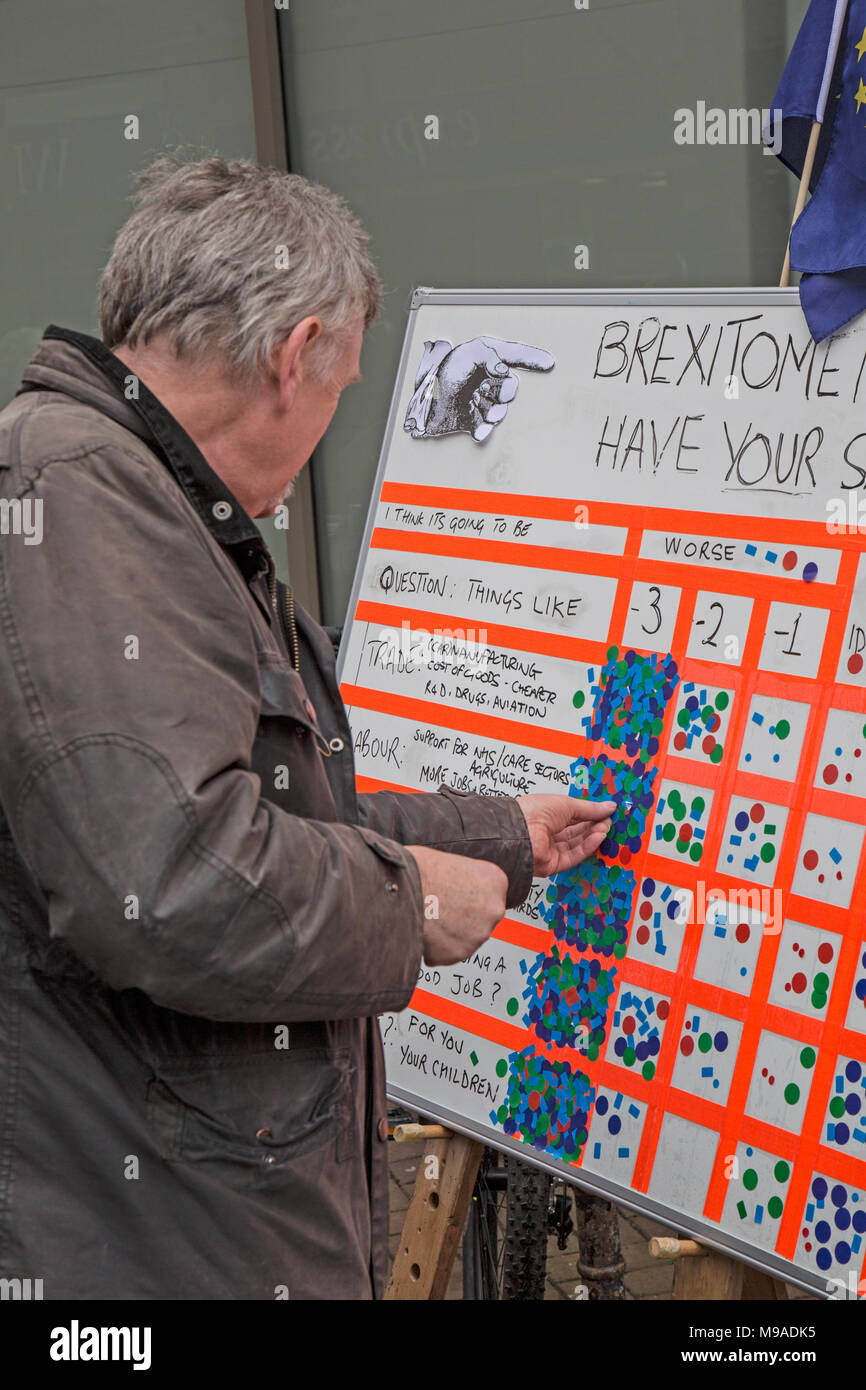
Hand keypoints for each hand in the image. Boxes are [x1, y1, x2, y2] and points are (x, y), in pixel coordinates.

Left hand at [403, 335, 554, 442]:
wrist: (421, 402)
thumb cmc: (442, 372)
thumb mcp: (467, 355)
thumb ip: (489, 357)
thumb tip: (504, 369)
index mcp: (490, 361)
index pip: (516, 356)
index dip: (533, 359)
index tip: (549, 363)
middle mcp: (489, 382)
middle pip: (510, 389)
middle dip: (503, 391)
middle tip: (487, 388)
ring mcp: (484, 403)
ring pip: (500, 411)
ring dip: (491, 410)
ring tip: (476, 404)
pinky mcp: (475, 422)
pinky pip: (487, 429)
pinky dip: (482, 431)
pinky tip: (477, 430)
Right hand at [406, 845, 507, 965]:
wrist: (400, 887)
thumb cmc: (420, 869)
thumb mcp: (454, 863)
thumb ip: (467, 881)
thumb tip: (462, 891)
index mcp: (495, 881)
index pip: (489, 896)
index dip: (468, 897)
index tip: (455, 897)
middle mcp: (493, 908)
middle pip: (480, 919)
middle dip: (462, 918)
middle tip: (439, 908)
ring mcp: (479, 934)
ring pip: (465, 938)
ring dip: (449, 934)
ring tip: (428, 918)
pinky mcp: (460, 953)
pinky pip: (447, 953)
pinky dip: (435, 948)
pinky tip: (423, 931)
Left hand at [515, 794, 616, 877]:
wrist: (520, 832)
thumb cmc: (535, 812)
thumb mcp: (567, 804)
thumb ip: (590, 808)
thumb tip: (609, 807)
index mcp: (547, 814)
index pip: (573, 816)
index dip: (590, 814)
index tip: (606, 812)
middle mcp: (547, 832)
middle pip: (576, 831)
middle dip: (593, 825)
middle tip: (609, 821)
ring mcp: (550, 849)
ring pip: (577, 844)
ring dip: (593, 836)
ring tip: (605, 828)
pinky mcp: (553, 864)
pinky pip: (574, 856)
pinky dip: (588, 847)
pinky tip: (598, 837)